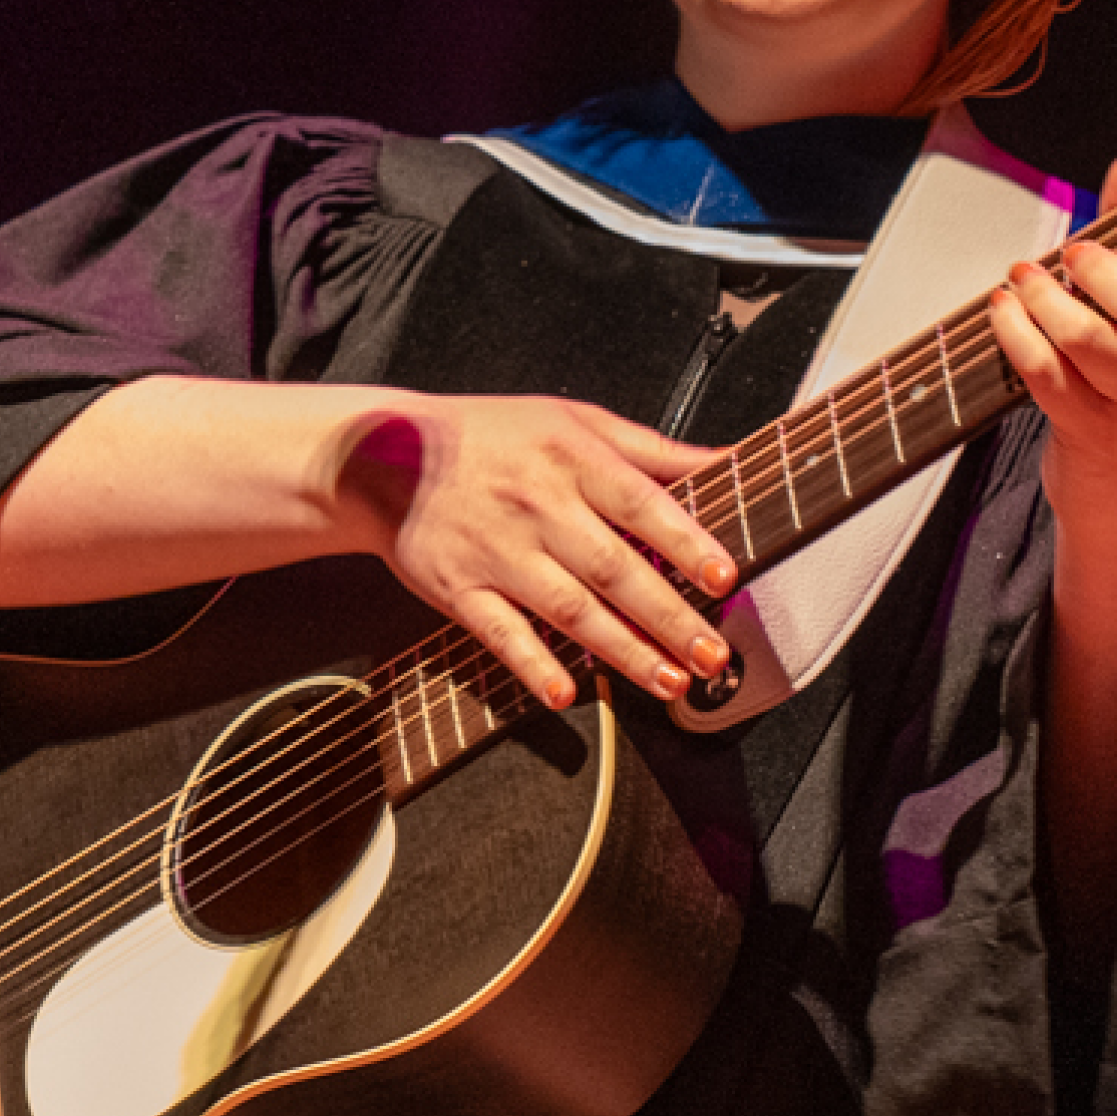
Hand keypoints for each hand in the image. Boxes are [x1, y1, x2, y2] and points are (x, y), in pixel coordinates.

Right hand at [333, 394, 738, 710]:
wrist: (386, 453)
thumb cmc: (496, 436)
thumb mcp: (575, 421)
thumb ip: (653, 450)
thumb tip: (730, 462)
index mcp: (572, 458)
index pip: (640, 504)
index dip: (684, 542)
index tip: (724, 577)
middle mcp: (538, 505)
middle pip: (613, 568)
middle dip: (668, 616)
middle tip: (712, 654)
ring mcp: (497, 551)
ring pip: (568, 608)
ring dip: (622, 650)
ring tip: (670, 682)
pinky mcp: (459, 589)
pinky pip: (500, 633)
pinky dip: (531, 664)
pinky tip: (564, 695)